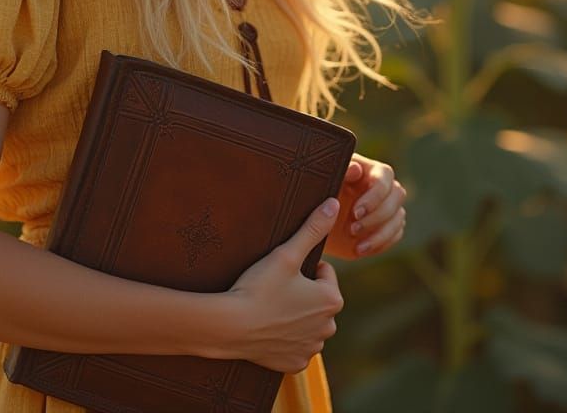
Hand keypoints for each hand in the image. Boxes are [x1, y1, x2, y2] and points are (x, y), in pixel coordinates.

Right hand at [223, 198, 344, 372]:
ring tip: (270, 305)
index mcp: (331, 299)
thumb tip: (335, 203)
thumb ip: (312, 228)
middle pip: (318, 299)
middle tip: (274, 287)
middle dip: (302, 292)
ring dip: (295, 314)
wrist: (231, 326)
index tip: (282, 270)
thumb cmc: (259, 287)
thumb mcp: (286, 253)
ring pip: (308, 322)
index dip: (302, 267)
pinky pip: (295, 345)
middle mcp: (328, 327)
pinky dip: (285, 337)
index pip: (324, 273)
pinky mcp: (295, 363)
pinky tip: (268, 327)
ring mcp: (312, 347)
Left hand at [323, 152, 405, 260]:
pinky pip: (395, 234)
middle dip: (377, 216)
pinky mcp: (387, 225)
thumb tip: (356, 168)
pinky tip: (361, 249)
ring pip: (398, 217)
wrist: (313, 220)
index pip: (384, 177)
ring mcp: (387, 206)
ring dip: (380, 233)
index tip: (355, 213)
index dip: (374, 196)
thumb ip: (340, 175)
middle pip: (397, 196)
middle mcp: (383, 185)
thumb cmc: (317, 194)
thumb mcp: (325, 184)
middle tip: (353, 229)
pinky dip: (381, 244)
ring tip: (357, 245)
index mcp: (368, 169)